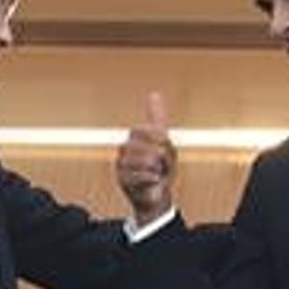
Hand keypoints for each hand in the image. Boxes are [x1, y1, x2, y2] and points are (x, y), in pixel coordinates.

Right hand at [116, 91, 175, 223]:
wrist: (157, 194)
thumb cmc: (161, 168)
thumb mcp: (165, 141)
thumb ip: (157, 118)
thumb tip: (154, 94)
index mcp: (135, 137)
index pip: (147, 130)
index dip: (161, 140)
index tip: (166, 147)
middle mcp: (126, 148)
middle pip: (150, 147)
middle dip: (163, 158)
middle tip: (163, 165)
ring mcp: (122, 163)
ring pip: (146, 161)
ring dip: (158, 169)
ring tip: (157, 173)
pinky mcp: (122, 179)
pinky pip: (141, 175)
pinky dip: (152, 178)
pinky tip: (153, 179)